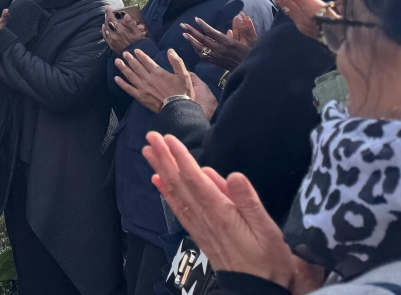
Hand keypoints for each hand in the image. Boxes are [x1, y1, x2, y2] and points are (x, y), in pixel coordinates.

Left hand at [103, 6, 145, 52]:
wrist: (134, 56)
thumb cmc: (138, 44)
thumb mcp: (138, 33)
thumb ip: (131, 23)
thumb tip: (126, 15)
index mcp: (120, 30)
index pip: (112, 18)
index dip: (109, 12)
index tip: (107, 7)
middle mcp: (114, 35)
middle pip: (107, 23)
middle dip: (107, 16)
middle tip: (107, 12)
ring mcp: (111, 40)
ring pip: (105, 29)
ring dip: (105, 22)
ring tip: (106, 19)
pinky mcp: (111, 45)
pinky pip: (105, 36)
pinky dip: (104, 30)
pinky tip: (104, 28)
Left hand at [116, 48, 216, 118]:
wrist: (178, 109)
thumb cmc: (182, 92)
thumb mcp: (184, 75)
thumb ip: (177, 62)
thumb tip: (170, 50)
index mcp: (158, 72)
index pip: (146, 61)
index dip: (140, 55)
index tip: (135, 50)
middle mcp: (148, 78)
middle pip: (136, 66)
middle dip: (130, 59)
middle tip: (124, 53)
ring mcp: (143, 88)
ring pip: (130, 76)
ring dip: (123, 68)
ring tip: (117, 61)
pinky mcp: (140, 97)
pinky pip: (128, 89)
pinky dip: (121, 83)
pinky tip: (116, 78)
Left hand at [142, 132, 300, 288]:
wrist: (254, 291)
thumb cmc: (267, 261)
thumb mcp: (267, 229)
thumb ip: (249, 201)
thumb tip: (234, 174)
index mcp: (221, 211)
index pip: (195, 178)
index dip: (180, 157)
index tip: (168, 139)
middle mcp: (204, 216)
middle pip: (179, 182)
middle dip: (164, 158)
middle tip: (150, 137)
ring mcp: (199, 225)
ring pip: (175, 192)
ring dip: (161, 170)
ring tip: (148, 152)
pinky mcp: (198, 232)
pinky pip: (178, 208)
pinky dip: (166, 193)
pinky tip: (158, 183)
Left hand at [181, 13, 255, 71]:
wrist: (252, 73)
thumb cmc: (253, 55)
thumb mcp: (253, 42)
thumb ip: (246, 29)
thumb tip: (240, 16)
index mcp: (230, 44)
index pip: (212, 33)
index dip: (203, 25)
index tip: (196, 19)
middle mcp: (221, 50)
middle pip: (203, 40)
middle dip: (192, 32)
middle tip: (183, 25)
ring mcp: (217, 57)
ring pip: (201, 48)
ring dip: (191, 41)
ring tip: (184, 34)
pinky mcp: (216, 63)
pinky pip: (203, 56)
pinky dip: (196, 49)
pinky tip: (193, 45)